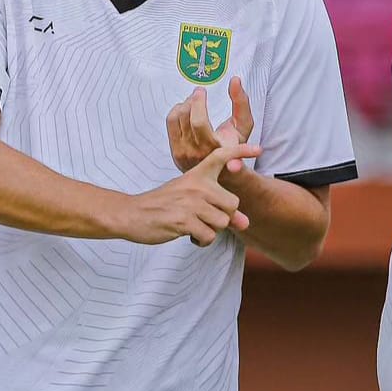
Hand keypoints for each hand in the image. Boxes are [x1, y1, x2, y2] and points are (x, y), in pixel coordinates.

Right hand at [120, 143, 260, 246]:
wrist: (132, 214)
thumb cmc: (164, 204)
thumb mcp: (190, 197)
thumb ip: (219, 206)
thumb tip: (246, 223)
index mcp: (198, 174)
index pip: (222, 156)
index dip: (242, 151)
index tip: (259, 149)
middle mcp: (197, 185)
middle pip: (232, 205)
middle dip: (222, 217)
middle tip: (203, 217)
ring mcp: (191, 203)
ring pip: (222, 223)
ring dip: (210, 231)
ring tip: (193, 225)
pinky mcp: (184, 221)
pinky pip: (209, 237)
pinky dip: (201, 241)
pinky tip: (188, 234)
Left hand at [167, 77, 253, 173]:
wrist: (221, 172)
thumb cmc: (234, 146)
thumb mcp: (244, 125)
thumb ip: (242, 102)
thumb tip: (235, 80)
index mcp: (216, 148)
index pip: (199, 123)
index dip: (197, 103)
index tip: (201, 91)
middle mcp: (197, 153)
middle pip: (186, 116)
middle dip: (192, 100)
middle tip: (200, 93)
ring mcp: (184, 153)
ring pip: (176, 117)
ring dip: (185, 104)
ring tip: (195, 102)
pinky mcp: (175, 151)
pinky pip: (170, 123)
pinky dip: (177, 111)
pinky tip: (187, 111)